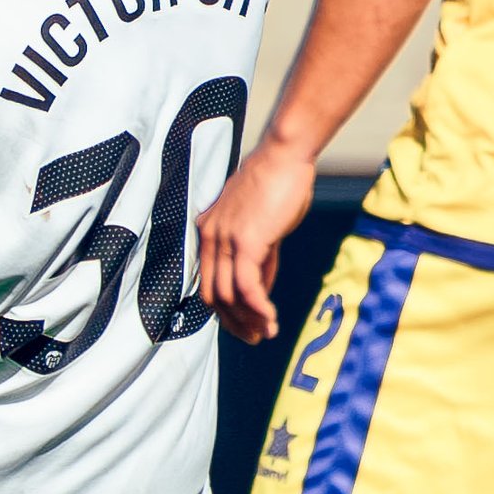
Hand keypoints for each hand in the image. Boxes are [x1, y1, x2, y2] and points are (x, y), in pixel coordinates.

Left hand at [197, 138, 315, 345]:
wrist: (284, 155)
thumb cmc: (278, 184)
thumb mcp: (262, 226)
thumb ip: (258, 258)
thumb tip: (260, 290)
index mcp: (209, 232)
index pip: (208, 282)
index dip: (225, 311)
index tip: (244, 326)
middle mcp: (210, 237)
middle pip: (213, 294)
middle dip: (234, 322)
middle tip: (253, 338)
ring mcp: (225, 239)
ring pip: (228, 294)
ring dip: (248, 319)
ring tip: (265, 333)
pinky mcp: (246, 241)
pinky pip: (247, 286)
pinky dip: (258, 307)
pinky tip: (269, 319)